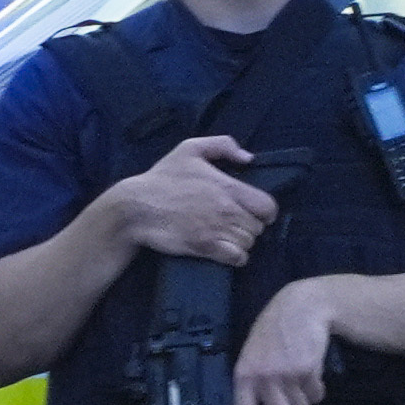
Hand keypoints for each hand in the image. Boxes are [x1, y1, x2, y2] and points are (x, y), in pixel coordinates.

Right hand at [106, 136, 280, 266]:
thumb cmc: (162, 177)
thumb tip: (248, 158)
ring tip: (228, 235)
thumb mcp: (189, 148)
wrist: (136, 208)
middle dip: (250, 225)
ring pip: (249, 243)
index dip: (265, 210)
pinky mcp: (206, 248)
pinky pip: (238, 258)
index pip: (268, 206)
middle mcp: (227, 211)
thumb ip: (223, 145)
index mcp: (228, 187)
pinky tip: (226, 250)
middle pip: (258, 227)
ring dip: (242, 241)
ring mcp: (218, 231)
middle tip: (235, 222)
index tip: (254, 210)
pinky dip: (236, 256)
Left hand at [233, 281, 339, 404]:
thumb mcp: (254, 356)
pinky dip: (316, 387)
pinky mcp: (306, 371)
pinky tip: (310, 368)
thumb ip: (254, 384)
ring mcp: (285, 375)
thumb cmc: (274, 334)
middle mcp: (262, 379)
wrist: (300, 307)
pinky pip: (316, 395)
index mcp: (243, 376)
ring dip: (304, 400)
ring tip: (299, 377)